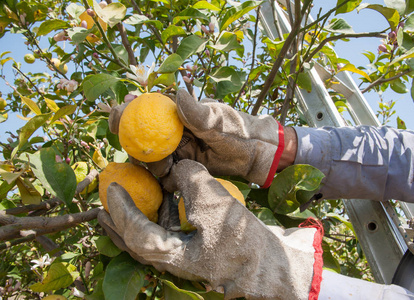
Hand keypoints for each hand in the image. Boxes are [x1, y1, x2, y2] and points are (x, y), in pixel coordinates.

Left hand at [98, 159, 322, 299]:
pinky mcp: (196, 249)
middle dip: (116, 220)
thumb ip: (191, 179)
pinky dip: (161, 214)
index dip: (121, 208)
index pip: (135, 233)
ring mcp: (184, 256)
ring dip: (136, 216)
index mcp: (172, 256)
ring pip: (149, 238)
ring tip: (126, 198)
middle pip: (133, 242)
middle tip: (104, 201)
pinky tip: (166, 198)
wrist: (272, 265)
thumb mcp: (215, 203)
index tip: (112, 185)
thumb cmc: (243, 241)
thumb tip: (179, 167)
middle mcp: (173, 260)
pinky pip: (168, 232)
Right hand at [109, 90, 286, 186]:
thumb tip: (177, 94)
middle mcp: (171, 133)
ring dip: (153, 166)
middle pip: (141, 138)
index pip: (144, 110)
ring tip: (171, 167)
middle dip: (136, 145)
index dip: (125, 113)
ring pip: (150, 161)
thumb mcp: (220, 120)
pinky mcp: (182, 170)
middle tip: (150, 153)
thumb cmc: (239, 130)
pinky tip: (171, 182)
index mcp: (176, 115)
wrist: (255, 154)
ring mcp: (176, 152)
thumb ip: (199, 113)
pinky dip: (164, 181)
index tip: (116, 120)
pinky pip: (164, 178)